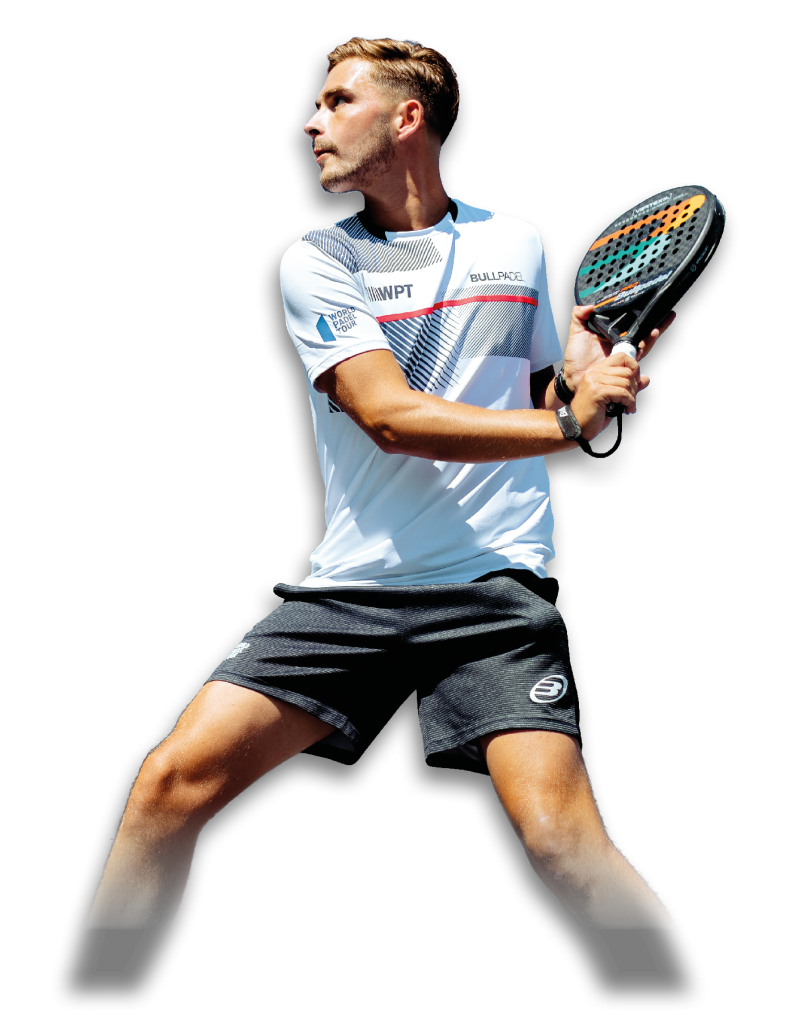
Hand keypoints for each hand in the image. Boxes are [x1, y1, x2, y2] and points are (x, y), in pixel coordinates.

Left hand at [561, 304, 675, 393]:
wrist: (572, 377)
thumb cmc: (576, 358)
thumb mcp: (576, 334)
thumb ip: (579, 317)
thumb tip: (588, 306)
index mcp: (615, 337)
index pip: (633, 325)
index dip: (645, 318)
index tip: (655, 307)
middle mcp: (623, 348)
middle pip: (645, 335)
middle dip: (658, 325)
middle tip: (668, 315)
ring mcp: (624, 360)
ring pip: (643, 349)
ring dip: (650, 340)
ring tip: (655, 330)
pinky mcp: (621, 373)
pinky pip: (634, 371)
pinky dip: (640, 374)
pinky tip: (645, 370)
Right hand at [570, 351, 649, 440]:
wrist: (576, 427)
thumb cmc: (593, 414)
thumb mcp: (613, 398)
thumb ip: (628, 387)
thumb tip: (646, 379)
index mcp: (597, 370)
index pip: (621, 356)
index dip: (634, 367)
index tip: (635, 383)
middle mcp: (594, 372)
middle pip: (627, 371)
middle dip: (635, 387)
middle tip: (631, 400)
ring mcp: (594, 380)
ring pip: (626, 382)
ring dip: (632, 397)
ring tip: (628, 407)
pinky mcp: (596, 391)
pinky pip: (622, 393)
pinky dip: (629, 402)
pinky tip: (626, 410)